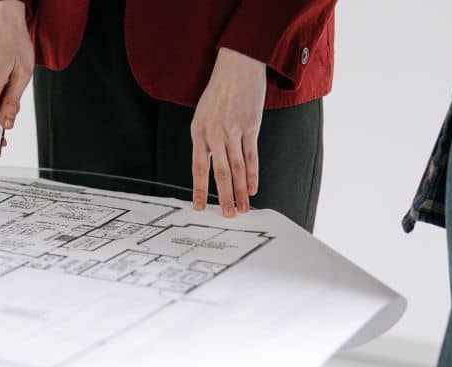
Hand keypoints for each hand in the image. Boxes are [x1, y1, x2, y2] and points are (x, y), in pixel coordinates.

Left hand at [190, 47, 266, 217]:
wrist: (238, 65)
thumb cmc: (219, 91)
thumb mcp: (203, 114)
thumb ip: (205, 139)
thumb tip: (210, 163)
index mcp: (198, 132)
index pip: (198, 168)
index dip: (200, 190)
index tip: (200, 207)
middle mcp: (214, 133)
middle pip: (219, 172)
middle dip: (224, 197)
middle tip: (227, 215)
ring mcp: (233, 130)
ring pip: (236, 168)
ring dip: (240, 191)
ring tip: (243, 208)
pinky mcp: (250, 126)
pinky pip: (251, 155)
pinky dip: (252, 174)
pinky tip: (253, 188)